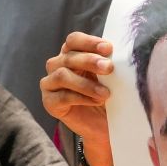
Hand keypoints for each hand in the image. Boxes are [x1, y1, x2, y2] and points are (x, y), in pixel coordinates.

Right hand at [41, 32, 113, 146]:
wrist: (103, 124)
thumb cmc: (106, 95)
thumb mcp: (109, 76)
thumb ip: (107, 64)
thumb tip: (117, 53)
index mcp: (72, 54)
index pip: (74, 40)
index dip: (89, 42)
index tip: (108, 48)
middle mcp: (57, 65)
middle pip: (69, 57)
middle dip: (90, 61)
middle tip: (109, 68)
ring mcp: (50, 84)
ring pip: (62, 75)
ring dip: (86, 83)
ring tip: (105, 93)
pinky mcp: (49, 102)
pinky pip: (63, 96)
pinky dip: (82, 98)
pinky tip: (96, 101)